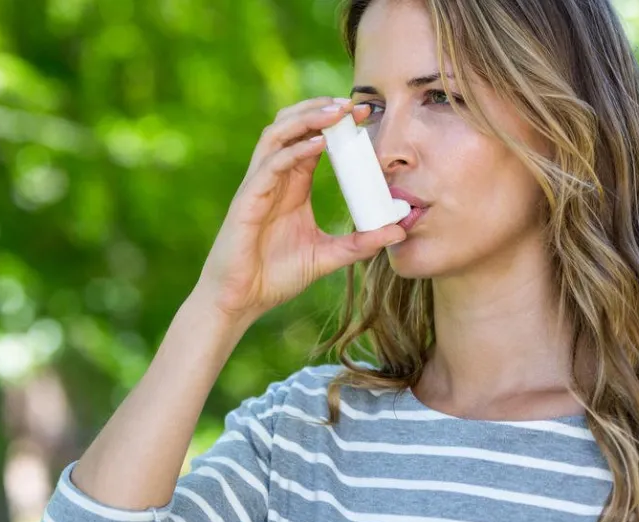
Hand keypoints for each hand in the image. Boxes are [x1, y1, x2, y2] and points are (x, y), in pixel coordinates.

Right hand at [193, 97, 406, 323]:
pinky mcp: (247, 200)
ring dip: (307, 118)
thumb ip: (359, 243)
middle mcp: (274, 178)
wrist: (241, 300)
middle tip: (354, 104)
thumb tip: (398, 233)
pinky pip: (271, 165)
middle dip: (321, 109)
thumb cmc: (275, 276)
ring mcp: (258, 185)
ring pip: (277, 134)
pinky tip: (319, 144)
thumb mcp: (327, 257)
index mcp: (292, 185)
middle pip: (292, 125)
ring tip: (336, 112)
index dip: (336, 123)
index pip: (313, 140)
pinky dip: (295, 150)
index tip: (366, 114)